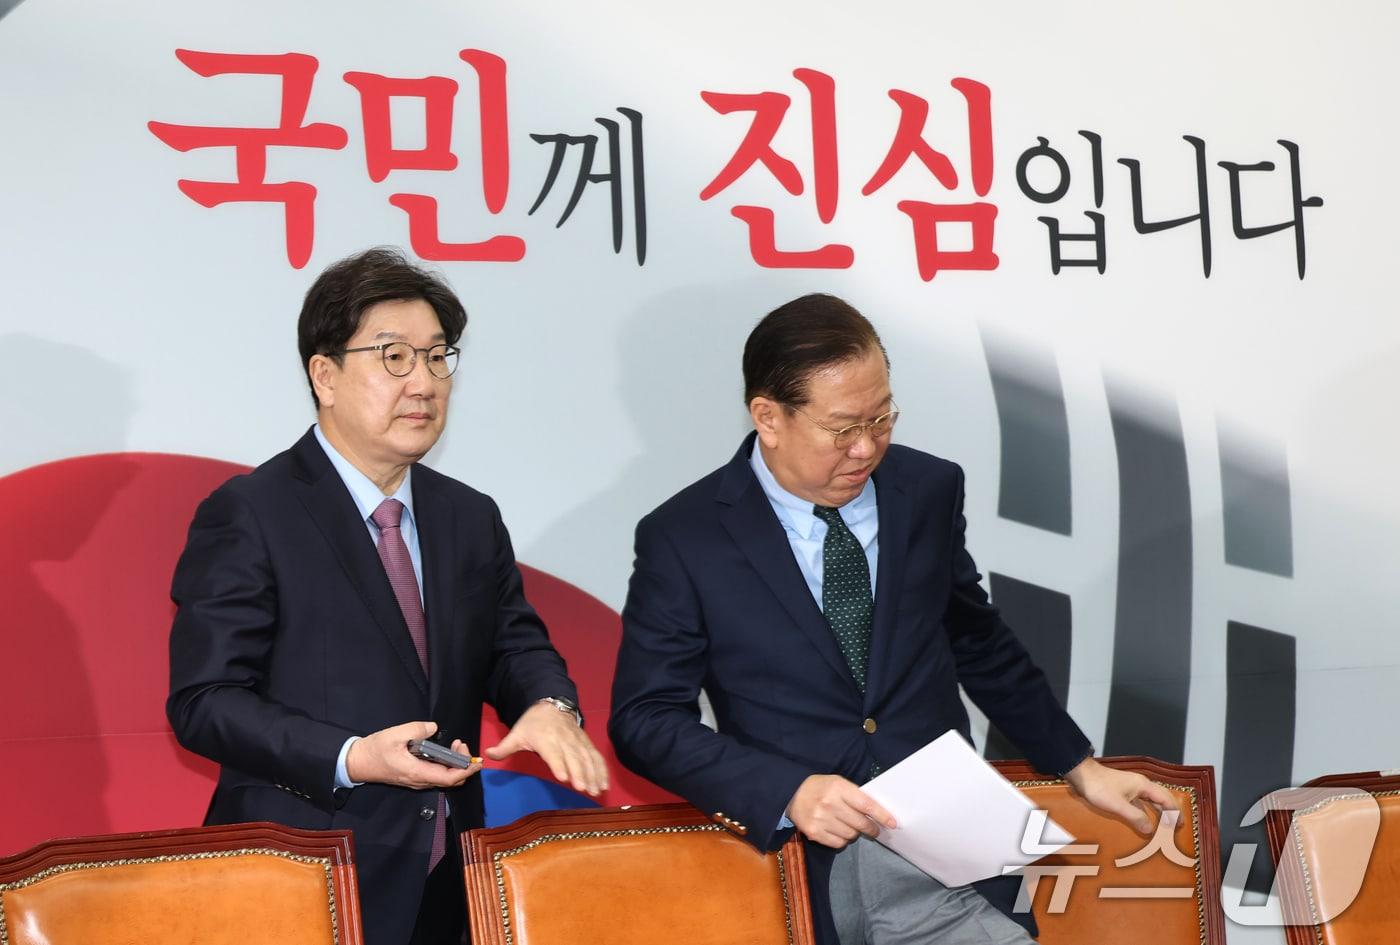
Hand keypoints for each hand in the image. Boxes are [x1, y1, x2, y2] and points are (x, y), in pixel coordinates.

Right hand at [346, 720, 479, 789]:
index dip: (466, 770)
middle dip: (463, 764)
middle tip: (461, 744)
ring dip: (454, 764)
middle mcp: (419, 781)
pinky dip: (446, 765)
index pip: (449, 778)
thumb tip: (433, 728)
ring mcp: (416, 781)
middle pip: (450, 780)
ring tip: (456, 745)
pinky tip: (444, 751)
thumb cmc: (375, 749)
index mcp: (416, 772)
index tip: (476, 760)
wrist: (357, 762)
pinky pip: (436, 775)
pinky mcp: (414, 777)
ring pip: (444, 778)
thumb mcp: (395, 734)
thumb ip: (417, 729)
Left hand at [483, 702, 609, 795]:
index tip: (564, 778)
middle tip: (583, 789)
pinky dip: (602, 770)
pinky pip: (596, 757)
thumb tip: (487, 755)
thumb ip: (504, 747)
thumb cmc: (533, 723)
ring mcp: (577, 741)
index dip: (559, 765)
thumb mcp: (517, 733)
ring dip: (593, 774)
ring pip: (587, 758)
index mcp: (546, 739)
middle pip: (574, 757)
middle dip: (580, 773)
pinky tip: (604, 784)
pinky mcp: (586, 743)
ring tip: (596, 791)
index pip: (553, 753)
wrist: (552, 704)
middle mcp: (564, 740)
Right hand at [786, 774, 896, 848]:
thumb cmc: (821, 787)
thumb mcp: (838, 783)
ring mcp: (820, 819)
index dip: (882, 815)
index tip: (892, 823)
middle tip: (874, 830)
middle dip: (871, 828)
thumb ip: (855, 796)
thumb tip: (877, 814)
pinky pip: (838, 843)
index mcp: (838, 787)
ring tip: (850, 826)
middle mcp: (829, 804)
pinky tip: (838, 831)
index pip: (866, 805)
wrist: (792, 794)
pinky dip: (842, 840)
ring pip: (850, 835)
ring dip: (855, 833)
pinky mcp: (813, 832)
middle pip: (860, 823)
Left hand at [1064, 756, 1177, 832]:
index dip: (1176, 812)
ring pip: (1150, 800)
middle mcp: (1140, 785)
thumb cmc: (1100, 788)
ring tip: (1164, 825)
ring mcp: (1131, 787)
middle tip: (1177, 826)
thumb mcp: (1118, 805)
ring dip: (1158, 811)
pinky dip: (1145, 811)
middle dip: (1170, 811)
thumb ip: (1136, 817)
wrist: (1082, 775)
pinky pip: (1139, 802)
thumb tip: (1151, 830)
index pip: (1166, 799)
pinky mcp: (1122, 791)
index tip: (1182, 825)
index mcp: (1143, 785)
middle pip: (1161, 798)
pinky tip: (1143, 820)